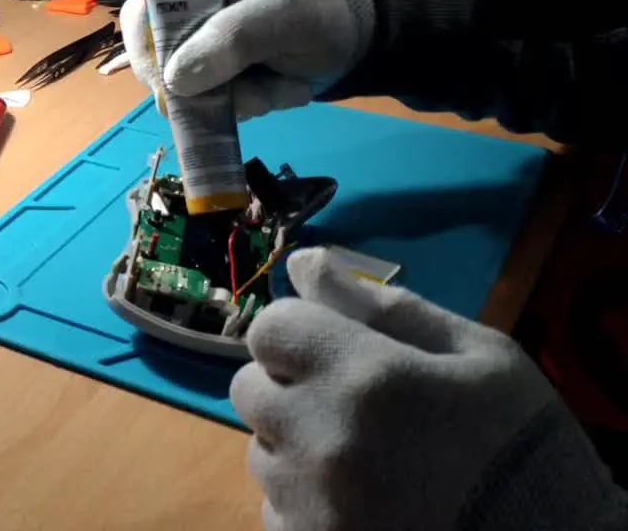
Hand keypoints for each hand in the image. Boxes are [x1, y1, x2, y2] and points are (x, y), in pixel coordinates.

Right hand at [119, 0, 375, 118]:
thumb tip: (175, 80)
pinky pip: (216, 100)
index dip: (148, 55)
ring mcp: (207, 39)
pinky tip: (284, 89)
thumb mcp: (281, 16)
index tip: (172, 92)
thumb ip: (230, 41)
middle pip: (165, 60)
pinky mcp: (223, 67)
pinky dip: (252, 103)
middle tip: (255, 96)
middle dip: (210, 89)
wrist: (362, 30)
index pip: (143, 13)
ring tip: (283, 88)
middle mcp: (193, 5)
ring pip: (193, 89)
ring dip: (241, 100)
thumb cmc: (320, 7)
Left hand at [232, 247, 623, 530]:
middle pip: (249, 388)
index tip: (331, 347)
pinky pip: (273, 506)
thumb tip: (305, 262)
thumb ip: (384, 305)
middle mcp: (320, 436)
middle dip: (289, 386)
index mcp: (364, 376)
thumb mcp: (478, 356)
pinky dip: (302, 500)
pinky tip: (358, 500)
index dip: (297, 331)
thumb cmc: (518, 441)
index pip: (269, 328)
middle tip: (348, 403)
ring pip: (260, 450)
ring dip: (295, 444)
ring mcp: (309, 499)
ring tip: (362, 457)